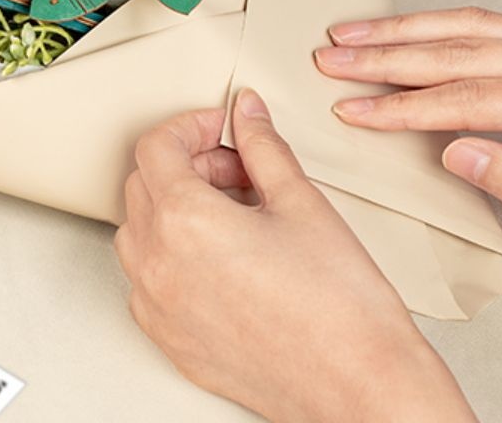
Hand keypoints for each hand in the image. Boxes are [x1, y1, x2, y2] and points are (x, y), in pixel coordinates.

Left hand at [115, 92, 476, 422]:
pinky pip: (147, 281)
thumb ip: (262, 146)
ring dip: (174, 208)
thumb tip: (246, 113)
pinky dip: (172, 256)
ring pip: (139, 231)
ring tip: (234, 214)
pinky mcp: (169, 340)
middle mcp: (158, 264)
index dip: (191, 126)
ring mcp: (157, 308)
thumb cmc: (340, 307)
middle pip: (144, 184)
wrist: (362, 388)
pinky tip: (222, 258)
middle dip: (187, 164)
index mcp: (184, 221)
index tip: (221, 127)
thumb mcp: (301, 202)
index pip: (156, 146)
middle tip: (238, 168)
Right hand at [317, 8, 501, 225]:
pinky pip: (489, 21)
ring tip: (353, 34)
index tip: (356, 110)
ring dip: (402, 30)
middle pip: (456, 50)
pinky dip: (440, 24)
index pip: (469, 98)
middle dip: (384, 56)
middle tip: (333, 61)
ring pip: (467, 24)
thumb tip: (458, 157)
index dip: (404, 106)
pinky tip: (412, 30)